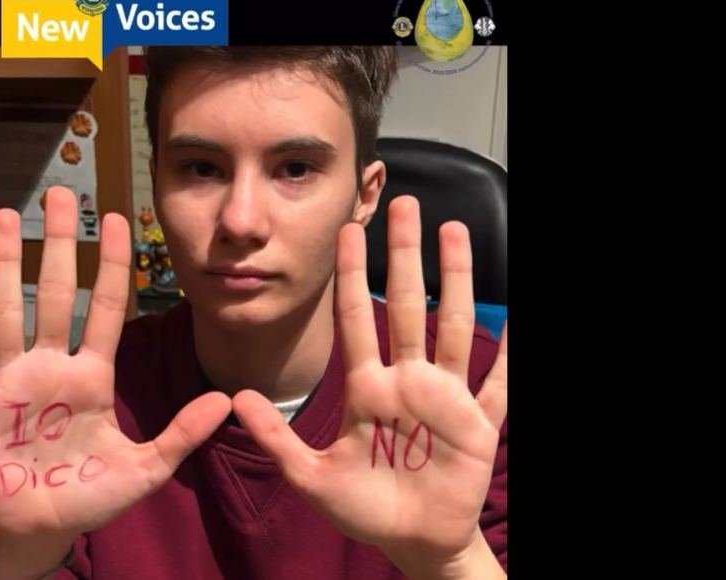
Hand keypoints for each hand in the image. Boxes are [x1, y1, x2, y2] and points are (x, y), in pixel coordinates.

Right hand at [0, 188, 230, 560]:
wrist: (34, 529)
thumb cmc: (83, 501)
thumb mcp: (143, 469)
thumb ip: (181, 434)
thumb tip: (227, 401)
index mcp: (93, 378)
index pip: (107, 309)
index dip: (114, 266)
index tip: (119, 222)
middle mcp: (57, 364)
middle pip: (64, 289)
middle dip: (66, 242)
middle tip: (68, 194)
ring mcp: (22, 371)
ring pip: (24, 298)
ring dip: (21, 253)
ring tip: (20, 209)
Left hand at [233, 196, 506, 576]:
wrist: (413, 542)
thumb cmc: (365, 508)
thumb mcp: (311, 476)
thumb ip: (277, 438)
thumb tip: (235, 400)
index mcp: (368, 388)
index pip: (358, 319)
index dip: (353, 276)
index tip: (349, 231)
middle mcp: (407, 381)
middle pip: (408, 306)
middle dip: (406, 256)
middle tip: (406, 205)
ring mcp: (446, 398)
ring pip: (452, 326)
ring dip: (455, 280)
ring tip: (454, 230)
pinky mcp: (479, 425)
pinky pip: (498, 383)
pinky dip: (507, 354)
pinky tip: (512, 320)